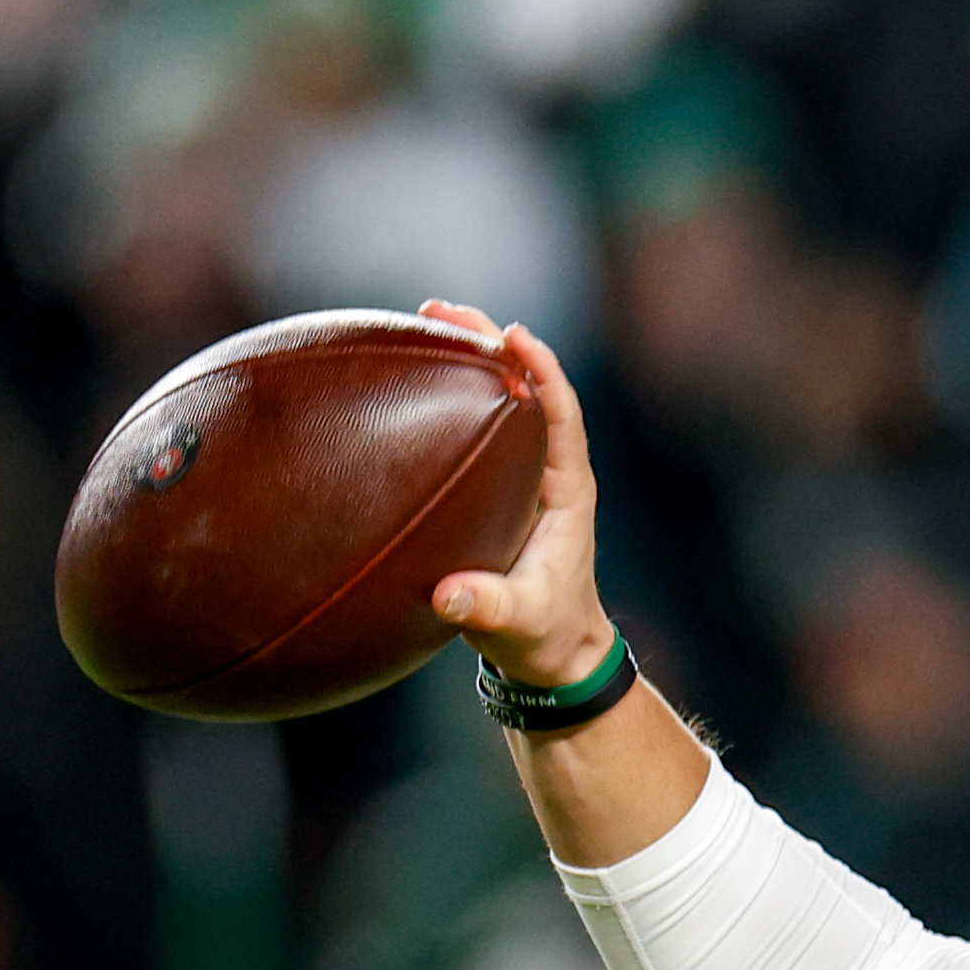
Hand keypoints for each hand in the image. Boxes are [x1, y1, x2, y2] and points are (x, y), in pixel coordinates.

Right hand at [419, 301, 613, 688]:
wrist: (554, 660)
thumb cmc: (545, 639)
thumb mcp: (519, 626)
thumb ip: (488, 610)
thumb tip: (449, 595)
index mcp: (568, 492)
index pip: (562, 415)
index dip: (543, 371)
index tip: (512, 334)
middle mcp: (547, 473)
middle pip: (526, 389)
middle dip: (488, 342)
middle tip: (439, 309)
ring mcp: (521, 478)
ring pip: (497, 402)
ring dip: (463, 358)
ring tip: (418, 320)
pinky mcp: (494, 490)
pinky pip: (471, 430)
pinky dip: (443, 398)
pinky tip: (401, 378)